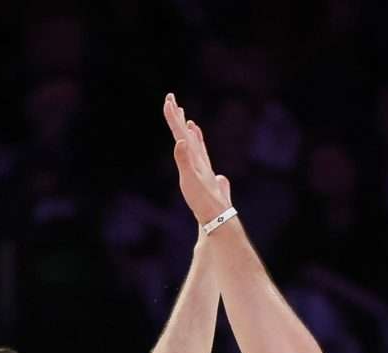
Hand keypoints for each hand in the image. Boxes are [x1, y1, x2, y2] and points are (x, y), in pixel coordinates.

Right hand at [163, 93, 232, 224]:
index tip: (168, 100)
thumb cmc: (203, 201)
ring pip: (196, 145)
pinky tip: (198, 150)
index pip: (182, 134)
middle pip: (188, 135)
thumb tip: (180, 141)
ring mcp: (203, 168)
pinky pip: (201, 157)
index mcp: (195, 158)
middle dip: (178, 118)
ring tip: (188, 121)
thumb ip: (184, 160)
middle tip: (172, 100)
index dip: (174, 118)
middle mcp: (200, 160)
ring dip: (189, 132)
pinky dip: (198, 148)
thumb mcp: (190, 180)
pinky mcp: (205, 178)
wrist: (219, 217)